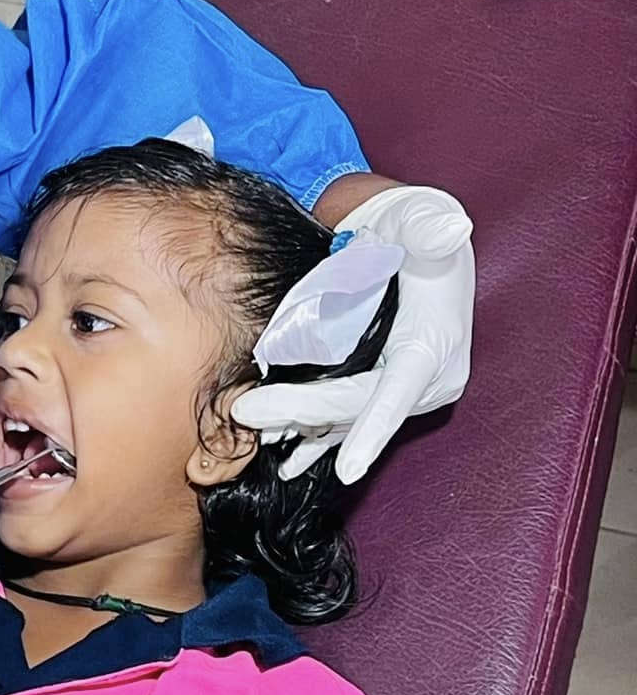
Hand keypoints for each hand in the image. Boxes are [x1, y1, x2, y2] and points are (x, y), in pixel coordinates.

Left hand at [233, 184, 472, 482]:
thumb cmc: (414, 233)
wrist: (419, 246)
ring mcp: (409, 394)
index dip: (373, 431)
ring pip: (349, 420)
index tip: (348, 471)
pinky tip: (289, 460)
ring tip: (256, 440)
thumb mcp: (423, 223)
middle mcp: (429, 380)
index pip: (399, 391)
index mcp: (434, 344)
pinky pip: (350, 423)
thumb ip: (431, 228)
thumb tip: (449, 228)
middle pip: (357, 407)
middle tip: (245, 413)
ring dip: (304, 431)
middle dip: (302, 413)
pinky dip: (318, 437)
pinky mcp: (389, 395)